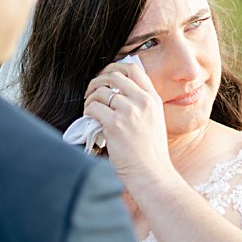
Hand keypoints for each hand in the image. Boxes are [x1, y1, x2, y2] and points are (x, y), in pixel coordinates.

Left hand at [82, 61, 175, 188]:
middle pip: (114, 75)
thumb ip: (140, 105)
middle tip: (91, 91)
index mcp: (153, 99)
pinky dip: (88, 111)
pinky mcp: (115, 124)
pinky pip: (94, 108)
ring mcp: (129, 112)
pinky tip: (89, 119)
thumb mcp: (154, 121)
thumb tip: (117, 94)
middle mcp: (142, 102)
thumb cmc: (150, 153)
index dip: (115, 67)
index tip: (106, 76)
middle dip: (98, 80)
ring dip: (91, 98)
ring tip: (89, 108)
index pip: (134, 69)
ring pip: (101, 92)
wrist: (151, 173)